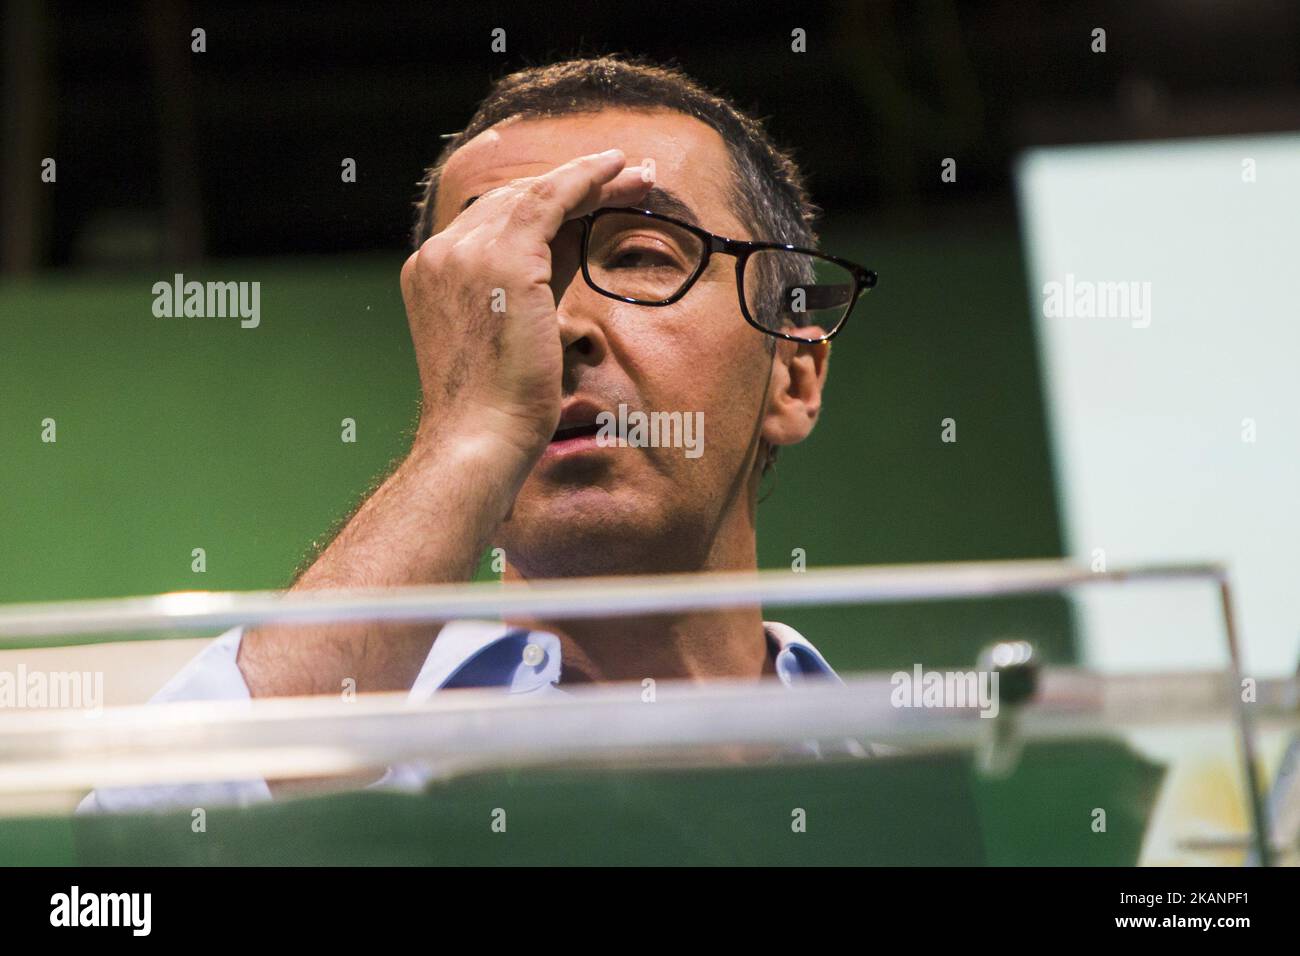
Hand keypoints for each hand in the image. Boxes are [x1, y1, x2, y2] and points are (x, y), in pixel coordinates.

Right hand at [400, 148, 651, 461]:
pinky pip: (550, 199)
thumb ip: (539, 282)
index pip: (494, 224)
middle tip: (625, 178)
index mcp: (433, 275)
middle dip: (573, 187)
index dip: (545, 207)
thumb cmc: (499, 409)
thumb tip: (576, 239)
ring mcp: (464, 253)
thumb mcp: (518, 331)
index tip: (587, 199)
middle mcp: (439, 256)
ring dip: (588, 178)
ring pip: (534, 194)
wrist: (480, 440)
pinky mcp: (503, 260)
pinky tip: (614, 169)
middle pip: (513, 202)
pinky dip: (583, 179)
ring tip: (635, 173)